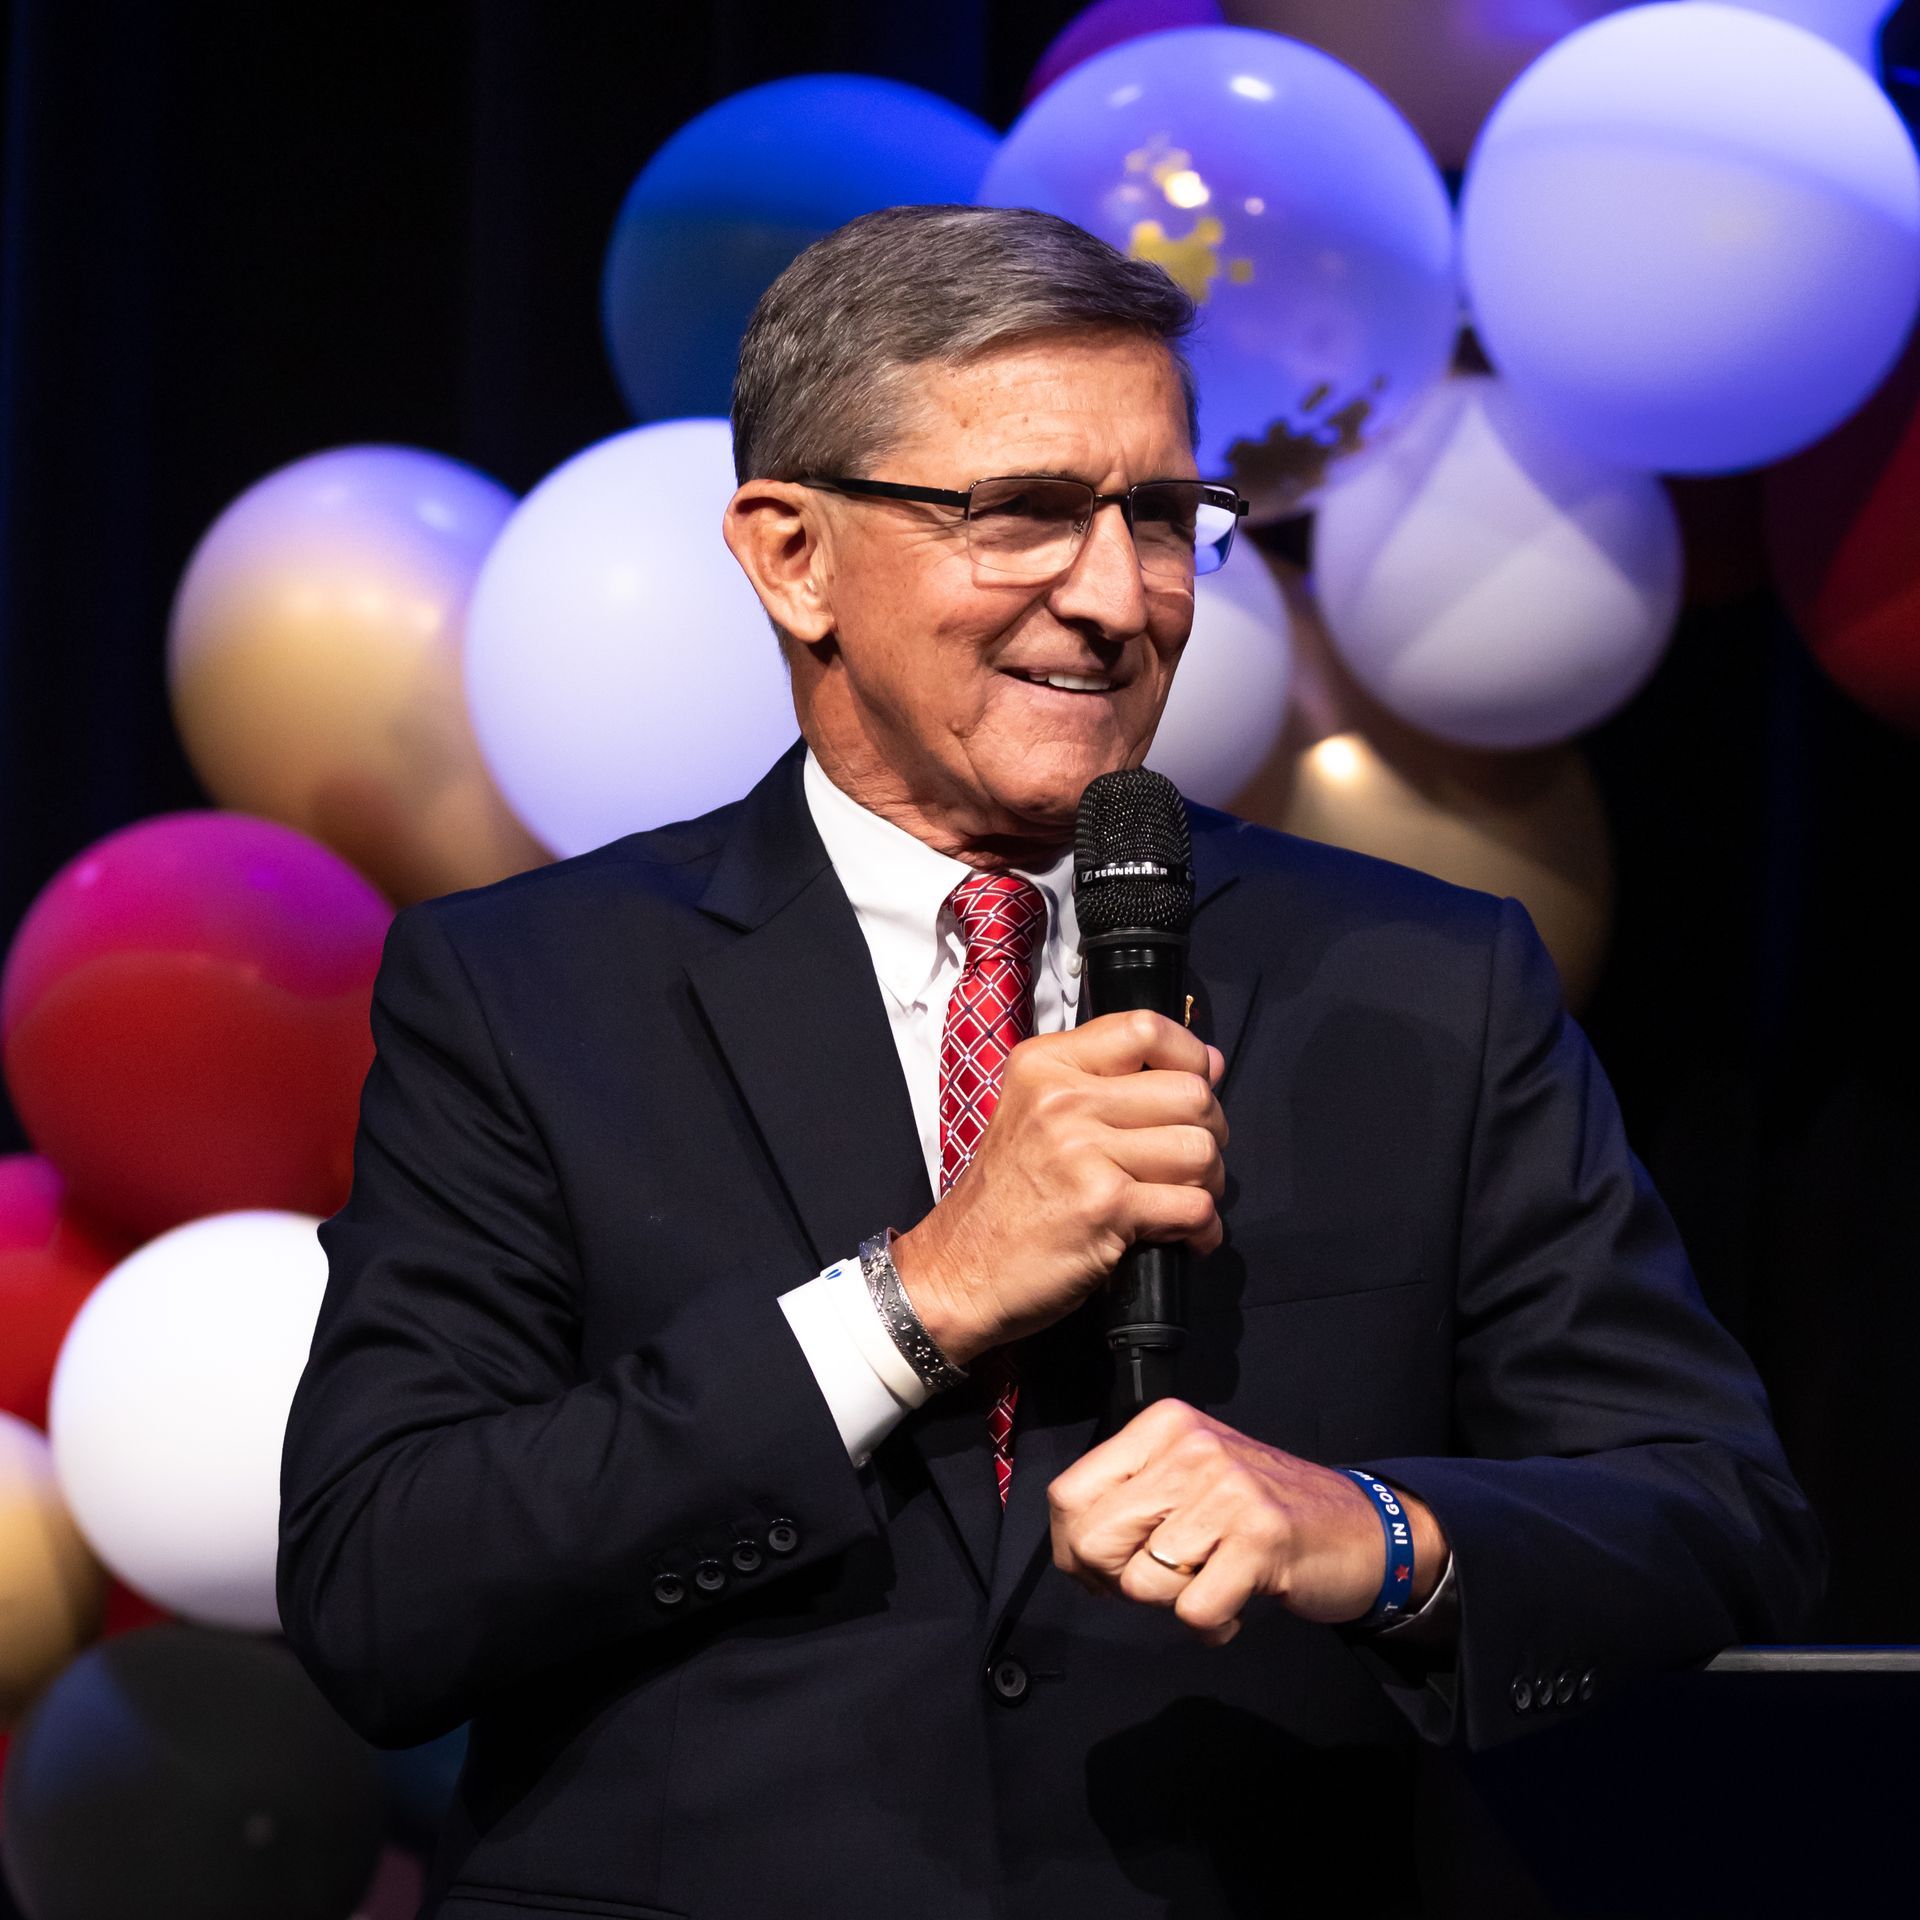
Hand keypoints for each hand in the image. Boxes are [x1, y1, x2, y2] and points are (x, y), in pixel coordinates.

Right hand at [890, 1010, 1226, 1366]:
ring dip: (1207, 1185)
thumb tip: (1208, 1063)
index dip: (1191, 1057)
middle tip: (1189, 1163)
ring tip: (1181, 1201)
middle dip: (1209, 1133)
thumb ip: (1110, 1082)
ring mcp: (1082, 1152)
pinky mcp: (1103, 1207)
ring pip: (1200, 1150)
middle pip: (1190, 1093)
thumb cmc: (1006, 1200)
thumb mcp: (1036, 1114)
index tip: (1199, 1085)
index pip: (1145, 1028)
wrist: (958, 1272)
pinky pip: (1194, 1208)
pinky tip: (1184, 1238)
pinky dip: (1202, 1231)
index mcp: (1045, 1066)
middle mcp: (1062, 1100)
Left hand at [1046, 1399, 1447, 1646]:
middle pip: (1094, 1539)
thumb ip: (1130, 1498)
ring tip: (1211, 1579)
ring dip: (1173, 1602)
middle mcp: (1192, 1447)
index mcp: (1164, 1426)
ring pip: (1143, 1582)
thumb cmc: (1261, 1510)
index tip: (1100, 1569)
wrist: (1361, 1527)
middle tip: (1159, 1581)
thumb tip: (1072, 1551)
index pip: (1069, 1494)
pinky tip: (1236, 1602)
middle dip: (1114, 1581)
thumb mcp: (1188, 1477)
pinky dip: (1211, 1624)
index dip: (1072, 1548)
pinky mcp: (1260, 1540)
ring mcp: (1228, 1491)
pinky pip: (1193, 1611)